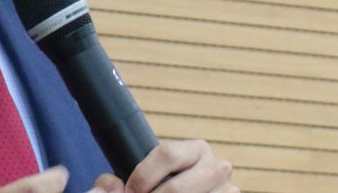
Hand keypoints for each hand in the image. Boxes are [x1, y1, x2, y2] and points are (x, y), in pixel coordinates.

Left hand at [90, 140, 235, 192]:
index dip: (141, 177)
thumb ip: (120, 181)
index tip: (128, 191)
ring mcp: (229, 189)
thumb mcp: (145, 179)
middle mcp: (217, 167)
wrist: (191, 191)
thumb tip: (107, 186)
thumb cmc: (163, 189)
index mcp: (197, 149)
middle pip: (176, 189)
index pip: (167, 154)